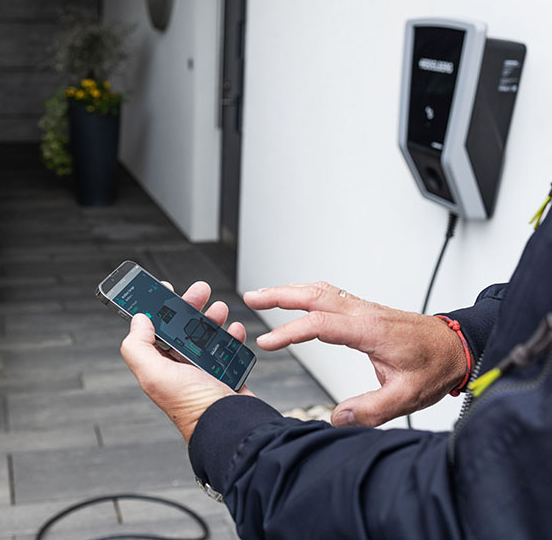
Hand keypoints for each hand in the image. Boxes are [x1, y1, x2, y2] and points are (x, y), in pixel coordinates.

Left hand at [120, 281, 253, 442]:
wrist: (232, 425)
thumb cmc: (194, 407)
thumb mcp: (154, 375)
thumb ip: (138, 347)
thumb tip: (138, 320)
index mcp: (159, 366)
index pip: (153, 330)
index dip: (157, 308)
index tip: (165, 289)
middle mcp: (179, 367)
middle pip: (182, 326)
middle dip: (190, 306)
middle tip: (199, 291)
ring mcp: (203, 369)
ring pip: (206, 333)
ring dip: (212, 317)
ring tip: (220, 309)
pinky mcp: (226, 372)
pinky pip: (228, 347)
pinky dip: (232, 336)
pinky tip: (235, 331)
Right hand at [244, 281, 466, 427]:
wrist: (458, 347)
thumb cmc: (436, 366)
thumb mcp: (408, 396)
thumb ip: (371, 410)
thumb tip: (337, 418)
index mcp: (371, 330)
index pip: (320, 325)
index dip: (289, 332)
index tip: (266, 342)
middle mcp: (364, 313)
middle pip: (314, 295)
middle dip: (279, 295)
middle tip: (250, 298)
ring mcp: (364, 308)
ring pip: (320, 290)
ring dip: (289, 290)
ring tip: (263, 296)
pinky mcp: (365, 310)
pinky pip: (330, 294)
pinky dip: (305, 292)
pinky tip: (296, 298)